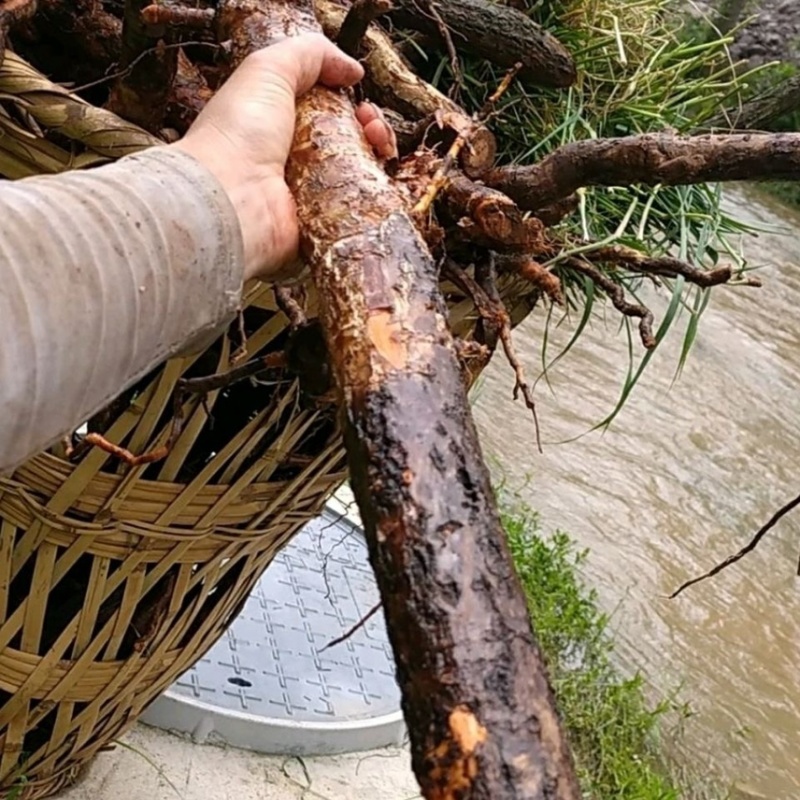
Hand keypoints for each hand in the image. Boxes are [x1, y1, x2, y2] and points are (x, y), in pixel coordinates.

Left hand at [173, 33, 396, 282]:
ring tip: (378, 145)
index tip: (360, 103)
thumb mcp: (268, 69)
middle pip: (353, 144)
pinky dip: (378, 195)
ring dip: (378, 156)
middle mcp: (298, 161)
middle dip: (372, 130)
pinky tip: (379, 177)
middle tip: (371, 126)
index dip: (351, 105)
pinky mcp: (324, 226)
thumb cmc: (238, 133)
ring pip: (363, 176)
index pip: (330, 114)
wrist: (230, 198)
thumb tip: (351, 68)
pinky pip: (361, 211)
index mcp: (282, 125)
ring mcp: (312, 196)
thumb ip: (310, 54)